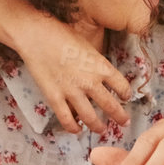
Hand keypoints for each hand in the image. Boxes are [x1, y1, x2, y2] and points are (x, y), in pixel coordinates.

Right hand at [12, 18, 129, 133]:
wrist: (37, 36)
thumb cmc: (62, 35)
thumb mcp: (88, 45)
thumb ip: (96, 63)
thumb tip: (102, 74)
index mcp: (101, 66)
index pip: (122, 86)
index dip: (126, 94)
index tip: (125, 97)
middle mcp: (90, 82)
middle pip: (111, 106)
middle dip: (120, 117)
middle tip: (124, 122)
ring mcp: (72, 91)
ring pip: (90, 118)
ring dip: (98, 127)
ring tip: (102, 130)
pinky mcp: (55, 97)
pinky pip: (67, 119)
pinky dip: (73, 127)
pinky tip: (77, 129)